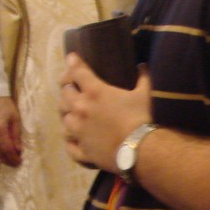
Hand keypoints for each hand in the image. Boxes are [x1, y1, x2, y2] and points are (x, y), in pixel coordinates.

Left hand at [58, 53, 151, 171]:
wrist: (142, 150)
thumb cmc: (142, 118)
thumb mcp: (145, 94)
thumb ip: (143, 78)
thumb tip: (142, 66)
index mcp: (95, 92)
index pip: (77, 72)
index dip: (74, 63)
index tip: (71, 58)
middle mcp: (81, 109)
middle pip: (64, 95)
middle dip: (68, 90)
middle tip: (72, 89)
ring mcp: (79, 132)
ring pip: (64, 120)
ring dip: (67, 115)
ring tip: (72, 115)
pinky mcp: (82, 151)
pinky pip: (70, 146)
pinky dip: (71, 142)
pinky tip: (74, 141)